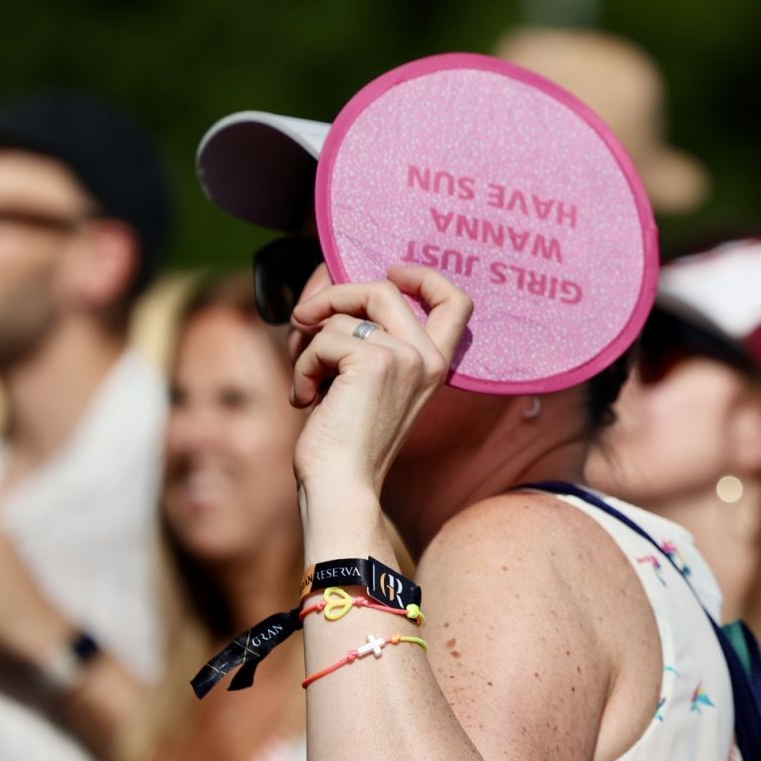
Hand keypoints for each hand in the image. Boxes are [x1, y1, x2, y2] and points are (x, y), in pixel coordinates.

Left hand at [289, 265, 473, 499]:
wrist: (342, 486)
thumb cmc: (344, 440)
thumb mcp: (365, 379)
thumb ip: (364, 336)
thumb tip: (325, 288)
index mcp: (435, 365)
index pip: (457, 301)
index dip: (424, 276)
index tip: (391, 274)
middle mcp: (429, 358)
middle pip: (384, 288)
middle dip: (334, 296)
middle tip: (303, 320)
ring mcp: (406, 358)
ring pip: (345, 314)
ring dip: (310, 344)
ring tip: (309, 382)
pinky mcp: (375, 362)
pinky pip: (323, 337)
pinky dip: (303, 365)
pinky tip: (305, 399)